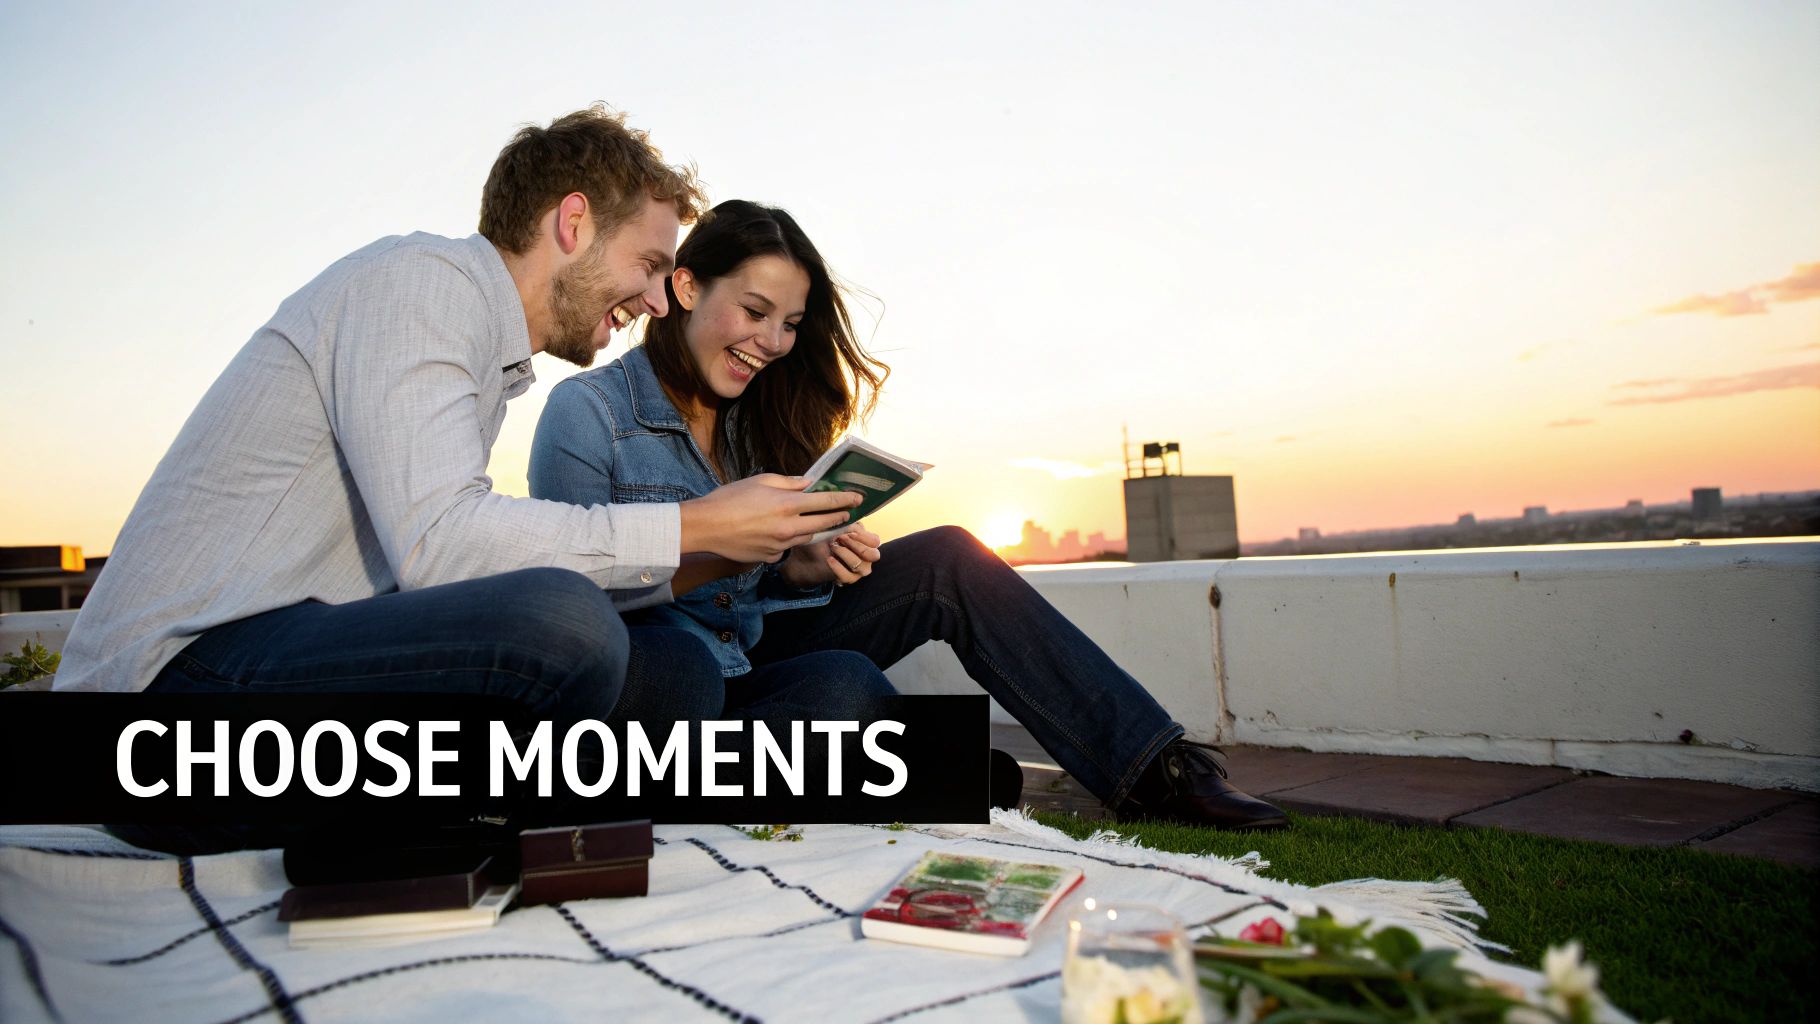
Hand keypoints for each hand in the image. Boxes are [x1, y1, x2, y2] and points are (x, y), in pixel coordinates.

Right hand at [678, 474, 860, 563]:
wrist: (706, 527)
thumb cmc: (729, 499)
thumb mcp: (760, 481)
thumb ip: (788, 483)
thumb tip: (807, 484)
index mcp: (788, 504)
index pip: (827, 501)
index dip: (845, 499)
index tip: (858, 498)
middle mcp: (789, 527)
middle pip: (824, 524)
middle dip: (839, 517)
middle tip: (848, 513)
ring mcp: (781, 545)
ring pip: (807, 538)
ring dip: (816, 530)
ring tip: (822, 523)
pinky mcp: (771, 557)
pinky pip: (787, 549)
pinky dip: (789, 541)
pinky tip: (781, 534)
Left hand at [778, 526, 882, 586]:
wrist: (806, 555)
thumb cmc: (823, 537)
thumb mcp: (835, 526)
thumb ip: (848, 523)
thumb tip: (853, 516)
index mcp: (866, 541)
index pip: (875, 541)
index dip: (863, 536)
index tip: (848, 531)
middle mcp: (866, 556)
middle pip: (873, 555)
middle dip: (856, 545)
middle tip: (840, 537)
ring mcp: (858, 569)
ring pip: (861, 566)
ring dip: (846, 555)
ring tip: (833, 546)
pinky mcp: (848, 579)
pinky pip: (848, 577)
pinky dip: (838, 567)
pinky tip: (829, 559)